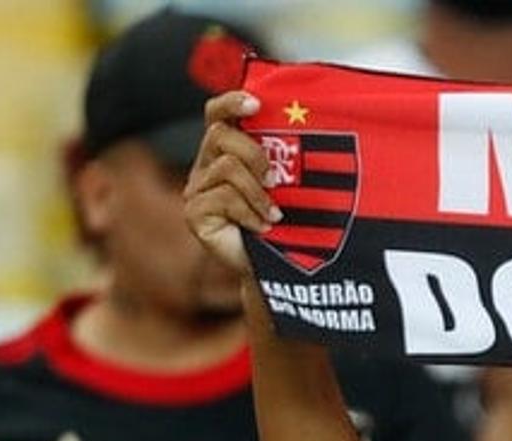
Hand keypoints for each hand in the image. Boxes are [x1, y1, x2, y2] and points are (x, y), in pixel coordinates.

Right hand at [184, 90, 280, 277]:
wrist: (276, 267)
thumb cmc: (285, 224)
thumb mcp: (288, 186)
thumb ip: (285, 159)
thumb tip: (316, 134)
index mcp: (225, 151)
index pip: (216, 114)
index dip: (232, 102)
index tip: (257, 104)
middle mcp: (206, 165)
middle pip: (220, 136)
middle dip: (255, 155)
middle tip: (276, 181)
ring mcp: (196, 189)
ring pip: (226, 167)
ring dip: (257, 192)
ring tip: (273, 213)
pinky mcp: (194, 213)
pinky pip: (224, 198)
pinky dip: (250, 212)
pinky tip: (262, 227)